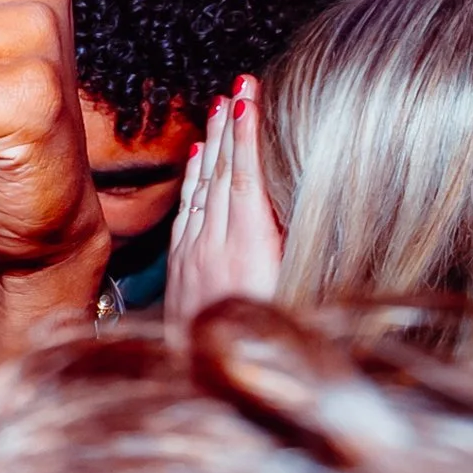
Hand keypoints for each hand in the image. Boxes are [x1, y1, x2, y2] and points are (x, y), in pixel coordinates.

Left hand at [164, 75, 284, 326]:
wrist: (198, 386)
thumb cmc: (263, 350)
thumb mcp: (288, 303)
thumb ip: (287, 254)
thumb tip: (293, 212)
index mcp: (249, 250)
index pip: (246, 178)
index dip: (247, 136)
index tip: (249, 97)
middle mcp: (216, 246)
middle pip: (223, 175)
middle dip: (231, 127)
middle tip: (238, 85)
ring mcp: (193, 256)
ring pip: (203, 190)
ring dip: (213, 146)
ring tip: (219, 108)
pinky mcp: (180, 269)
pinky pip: (186, 212)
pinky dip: (194, 181)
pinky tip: (198, 160)